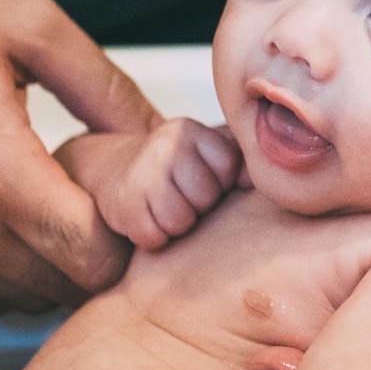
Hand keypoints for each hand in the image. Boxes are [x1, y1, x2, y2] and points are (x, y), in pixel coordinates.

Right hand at [0, 0, 158, 316]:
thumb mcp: (27, 24)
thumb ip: (106, 85)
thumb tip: (161, 134)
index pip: (92, 256)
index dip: (134, 235)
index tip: (141, 199)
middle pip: (65, 286)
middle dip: (102, 249)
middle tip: (111, 199)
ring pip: (23, 298)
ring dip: (56, 264)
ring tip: (62, 201)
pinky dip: (11, 273)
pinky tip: (19, 218)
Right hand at [55, 120, 240, 251]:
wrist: (115, 169)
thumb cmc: (177, 167)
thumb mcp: (208, 150)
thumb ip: (239, 159)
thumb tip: (255, 180)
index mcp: (190, 131)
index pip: (229, 168)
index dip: (221, 183)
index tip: (205, 178)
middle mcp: (163, 146)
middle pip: (205, 198)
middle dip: (199, 206)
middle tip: (183, 197)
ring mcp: (139, 174)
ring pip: (180, 222)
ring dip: (177, 225)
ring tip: (167, 208)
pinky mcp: (122, 204)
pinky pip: (154, 238)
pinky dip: (155, 237)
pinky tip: (148, 218)